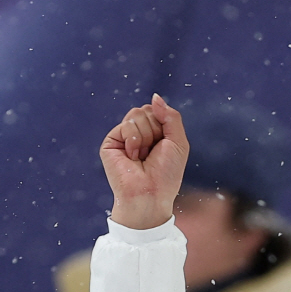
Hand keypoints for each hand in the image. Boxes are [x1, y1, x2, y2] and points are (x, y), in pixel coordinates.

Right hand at [100, 95, 189, 229]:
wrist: (150, 194)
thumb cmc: (166, 175)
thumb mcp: (179, 143)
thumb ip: (171, 117)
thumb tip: (155, 97)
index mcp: (155, 134)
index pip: (157, 111)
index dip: (165, 125)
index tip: (165, 146)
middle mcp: (139, 133)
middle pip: (146, 110)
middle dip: (155, 130)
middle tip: (153, 153)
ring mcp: (124, 137)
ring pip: (136, 114)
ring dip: (146, 137)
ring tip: (143, 156)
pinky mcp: (111, 142)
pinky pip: (126, 126)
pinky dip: (134, 141)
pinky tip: (133, 157)